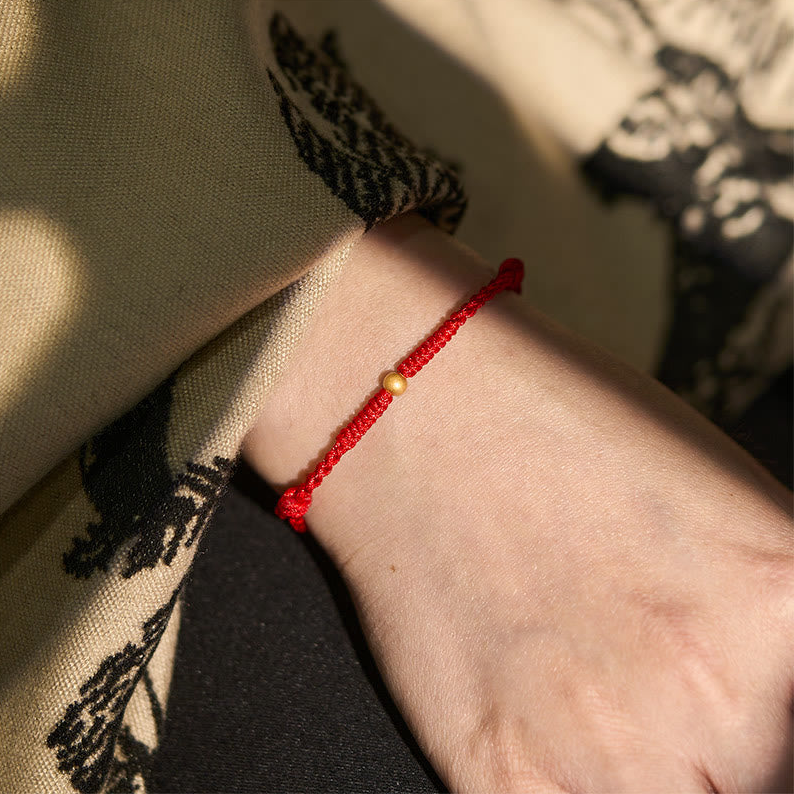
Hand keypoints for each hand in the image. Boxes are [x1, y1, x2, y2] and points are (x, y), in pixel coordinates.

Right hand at [243, 214, 792, 791]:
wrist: (422, 422)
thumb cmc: (554, 425)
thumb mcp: (718, 491)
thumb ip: (768, 610)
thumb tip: (774, 671)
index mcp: (783, 602)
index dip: (781, 720)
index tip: (759, 717)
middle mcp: (711, 691)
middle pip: (759, 778)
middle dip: (731, 749)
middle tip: (663, 681)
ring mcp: (605, 749)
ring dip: (654, 770)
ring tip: (605, 696)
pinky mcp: (505, 778)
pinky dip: (575, 785)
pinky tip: (552, 719)